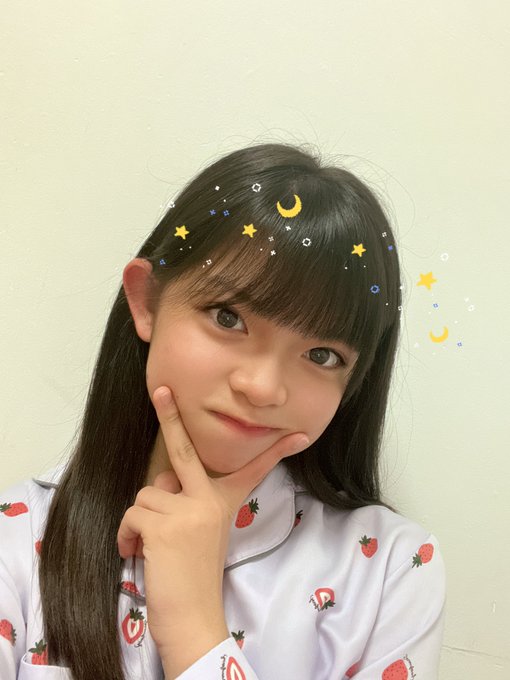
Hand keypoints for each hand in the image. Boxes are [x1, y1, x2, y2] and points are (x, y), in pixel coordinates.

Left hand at [116, 386, 308, 658]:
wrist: (193, 620)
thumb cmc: (194, 577)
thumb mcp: (199, 533)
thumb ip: (186, 501)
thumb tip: (163, 479)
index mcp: (224, 503)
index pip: (252, 470)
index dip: (275, 452)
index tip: (299, 435)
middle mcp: (209, 501)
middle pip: (185, 451)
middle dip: (171, 418)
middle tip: (161, 391)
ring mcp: (189, 511)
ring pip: (147, 493)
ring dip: (141, 519)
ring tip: (151, 545)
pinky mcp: (166, 526)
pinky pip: (133, 514)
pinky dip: (127, 534)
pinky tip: (136, 552)